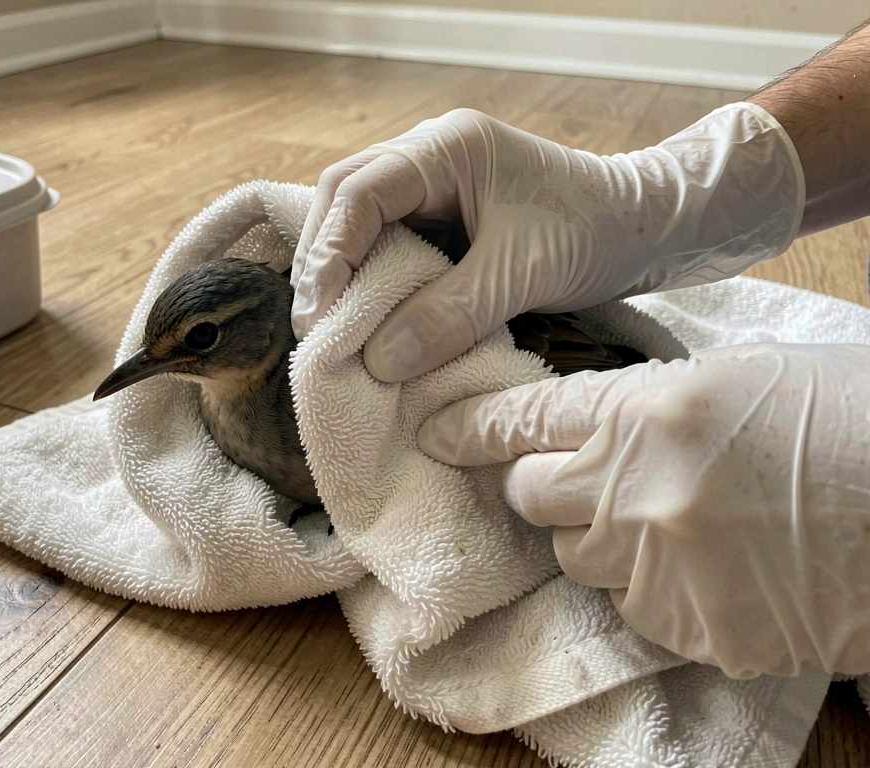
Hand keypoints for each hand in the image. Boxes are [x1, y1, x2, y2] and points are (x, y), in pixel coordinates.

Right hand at [291, 106, 802, 381]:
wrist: (647, 227)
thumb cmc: (594, 233)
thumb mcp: (521, 275)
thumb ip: (449, 314)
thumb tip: (377, 360)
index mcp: (447, 149)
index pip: (358, 192)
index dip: (328, 255)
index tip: (319, 316)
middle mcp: (430, 155)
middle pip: (344, 198)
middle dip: (322, 260)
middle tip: (314, 325)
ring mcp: (435, 183)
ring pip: (360, 219)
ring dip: (341, 271)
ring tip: (330, 326)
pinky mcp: (445, 214)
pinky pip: (390, 241)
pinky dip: (372, 278)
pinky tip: (365, 314)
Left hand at [418, 343, 869, 678]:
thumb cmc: (842, 419)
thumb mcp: (736, 380)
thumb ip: (645, 407)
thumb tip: (590, 428)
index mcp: (648, 411)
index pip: (521, 418)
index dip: (469, 425)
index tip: (432, 432)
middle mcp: (636, 491)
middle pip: (529, 495)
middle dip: (541, 487)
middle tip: (580, 481)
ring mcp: (659, 567)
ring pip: (575, 557)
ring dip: (603, 540)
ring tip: (676, 524)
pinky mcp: (692, 629)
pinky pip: (634, 610)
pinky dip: (656, 590)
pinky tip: (716, 570)